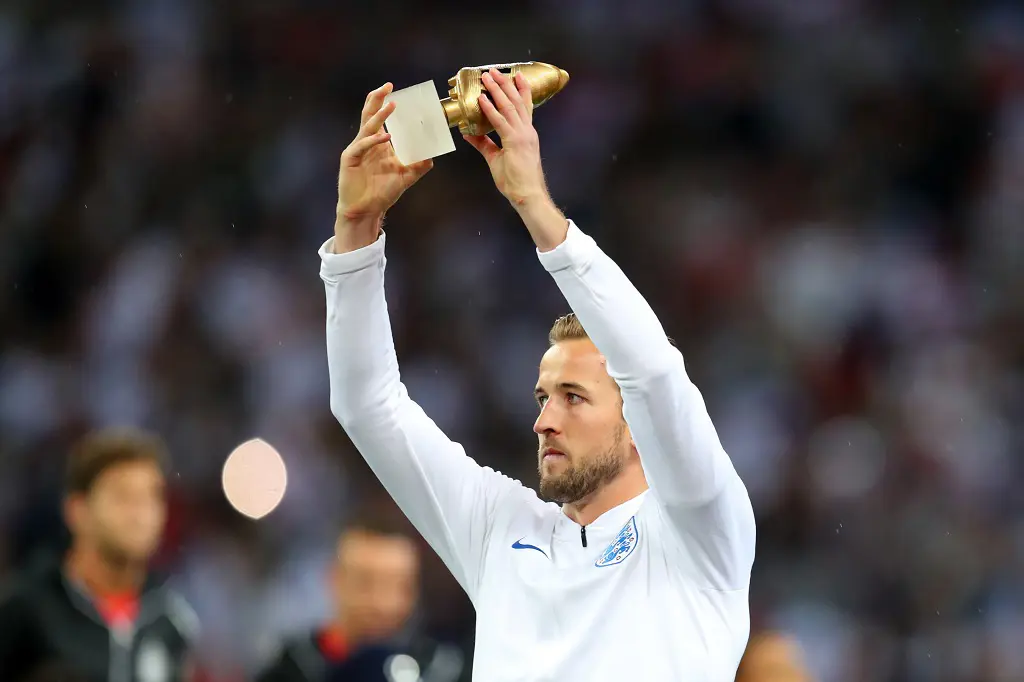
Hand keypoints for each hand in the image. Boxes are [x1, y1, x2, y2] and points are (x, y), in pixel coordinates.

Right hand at [335, 83, 432, 250]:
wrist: (365, 210)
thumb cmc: (381, 193)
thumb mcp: (405, 178)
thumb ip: (418, 167)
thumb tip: (432, 157)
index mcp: (377, 143)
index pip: (380, 118)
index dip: (385, 103)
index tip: (396, 92)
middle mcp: (367, 143)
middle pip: (369, 114)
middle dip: (377, 98)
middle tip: (388, 86)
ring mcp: (357, 149)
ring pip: (367, 126)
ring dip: (379, 115)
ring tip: (391, 104)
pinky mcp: (350, 159)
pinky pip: (362, 146)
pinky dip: (374, 141)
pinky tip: (386, 138)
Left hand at [464, 68, 549, 208]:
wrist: (528, 194)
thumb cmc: (517, 180)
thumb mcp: (497, 158)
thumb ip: (484, 144)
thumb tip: (469, 134)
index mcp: (526, 134)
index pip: (524, 107)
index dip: (520, 90)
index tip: (515, 76)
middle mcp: (527, 131)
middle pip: (516, 101)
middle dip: (505, 84)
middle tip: (494, 70)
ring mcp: (522, 135)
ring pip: (509, 106)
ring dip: (497, 90)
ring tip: (488, 77)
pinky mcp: (515, 142)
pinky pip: (500, 121)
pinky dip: (490, 109)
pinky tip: (482, 99)